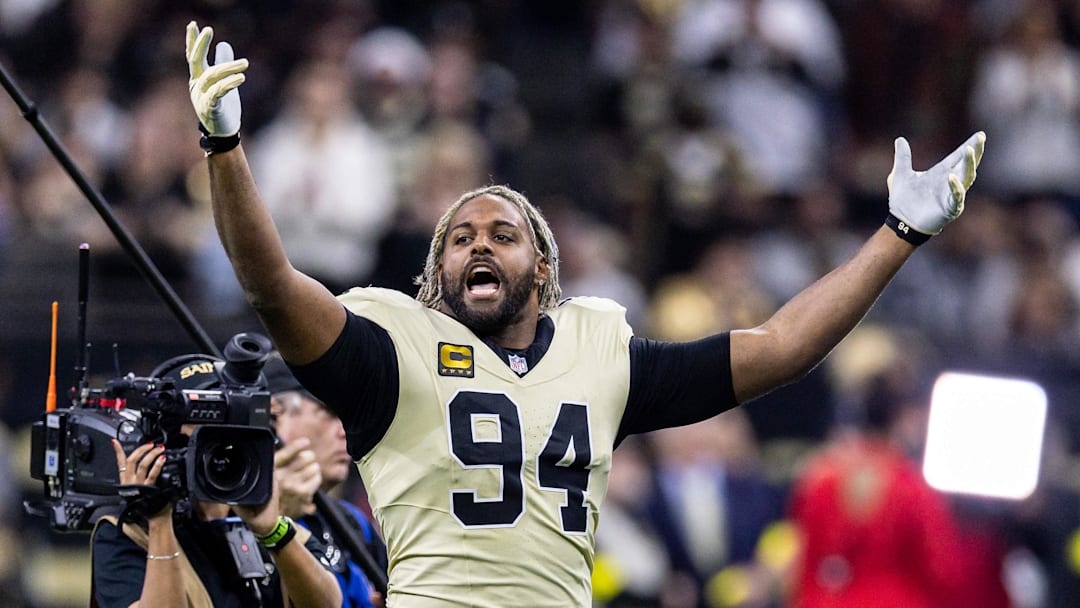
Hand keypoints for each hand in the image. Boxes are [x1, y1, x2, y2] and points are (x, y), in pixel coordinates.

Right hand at [111, 439, 170, 518]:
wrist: (150, 514)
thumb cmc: (145, 500)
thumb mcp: (136, 487)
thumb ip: (137, 475)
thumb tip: (144, 462)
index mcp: (125, 480)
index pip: (120, 463)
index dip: (118, 451)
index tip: (115, 442)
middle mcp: (130, 481)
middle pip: (132, 460)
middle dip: (142, 449)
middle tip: (151, 444)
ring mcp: (139, 484)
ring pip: (143, 464)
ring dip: (152, 454)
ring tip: (159, 449)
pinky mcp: (148, 488)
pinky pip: (152, 473)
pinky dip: (158, 464)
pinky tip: (162, 459)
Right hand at [185, 21, 247, 136]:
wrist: (223, 133)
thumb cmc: (223, 107)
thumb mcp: (223, 82)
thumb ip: (222, 63)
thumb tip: (224, 44)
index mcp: (198, 78)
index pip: (193, 56)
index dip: (193, 41)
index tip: (194, 24)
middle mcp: (196, 86)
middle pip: (195, 61)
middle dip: (201, 44)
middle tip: (208, 29)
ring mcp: (201, 97)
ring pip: (212, 76)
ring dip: (229, 67)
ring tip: (245, 63)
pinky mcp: (210, 108)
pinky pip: (219, 92)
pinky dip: (229, 84)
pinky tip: (241, 77)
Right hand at [274, 438, 321, 518]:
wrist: (269, 521)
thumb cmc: (268, 496)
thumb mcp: (266, 478)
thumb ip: (277, 464)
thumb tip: (293, 450)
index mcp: (271, 470)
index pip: (287, 452)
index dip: (298, 445)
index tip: (305, 442)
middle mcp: (283, 477)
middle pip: (306, 457)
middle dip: (308, 458)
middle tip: (307, 462)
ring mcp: (295, 487)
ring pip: (315, 468)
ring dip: (313, 470)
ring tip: (307, 474)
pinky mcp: (304, 496)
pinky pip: (317, 480)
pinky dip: (315, 480)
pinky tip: (309, 484)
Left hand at [887, 131, 985, 234]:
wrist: (900, 222)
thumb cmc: (903, 200)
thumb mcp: (900, 174)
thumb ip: (902, 157)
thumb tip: (900, 139)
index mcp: (941, 173)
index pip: (958, 157)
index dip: (970, 146)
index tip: (980, 134)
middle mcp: (949, 182)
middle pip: (968, 165)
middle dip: (975, 152)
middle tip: (980, 139)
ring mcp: (951, 195)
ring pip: (967, 178)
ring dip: (969, 164)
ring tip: (969, 150)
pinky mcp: (950, 209)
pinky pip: (957, 197)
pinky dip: (956, 187)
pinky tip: (951, 177)